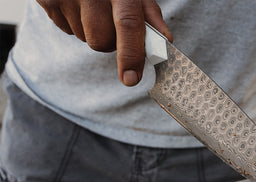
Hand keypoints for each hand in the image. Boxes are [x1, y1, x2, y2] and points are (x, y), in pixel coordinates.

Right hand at [36, 0, 172, 85]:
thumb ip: (150, 14)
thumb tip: (165, 40)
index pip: (127, 24)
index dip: (130, 55)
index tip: (130, 79)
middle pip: (102, 41)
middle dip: (111, 43)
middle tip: (111, 22)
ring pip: (85, 39)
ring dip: (93, 32)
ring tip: (93, 8)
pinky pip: (68, 30)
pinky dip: (76, 24)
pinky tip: (78, 5)